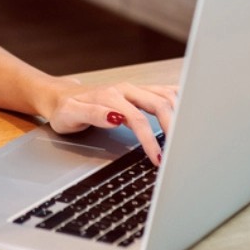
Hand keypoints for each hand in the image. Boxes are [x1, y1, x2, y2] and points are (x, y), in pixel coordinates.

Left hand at [45, 81, 178, 166]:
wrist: (61, 96)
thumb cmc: (66, 110)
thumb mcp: (71, 115)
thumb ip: (94, 115)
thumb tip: (116, 118)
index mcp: (112, 96)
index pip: (138, 119)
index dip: (150, 140)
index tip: (158, 159)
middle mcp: (127, 90)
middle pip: (160, 104)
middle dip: (173, 128)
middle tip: (178, 152)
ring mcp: (135, 90)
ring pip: (166, 96)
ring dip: (179, 114)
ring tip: (185, 137)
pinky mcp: (139, 92)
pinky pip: (164, 91)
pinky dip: (179, 100)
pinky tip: (188, 111)